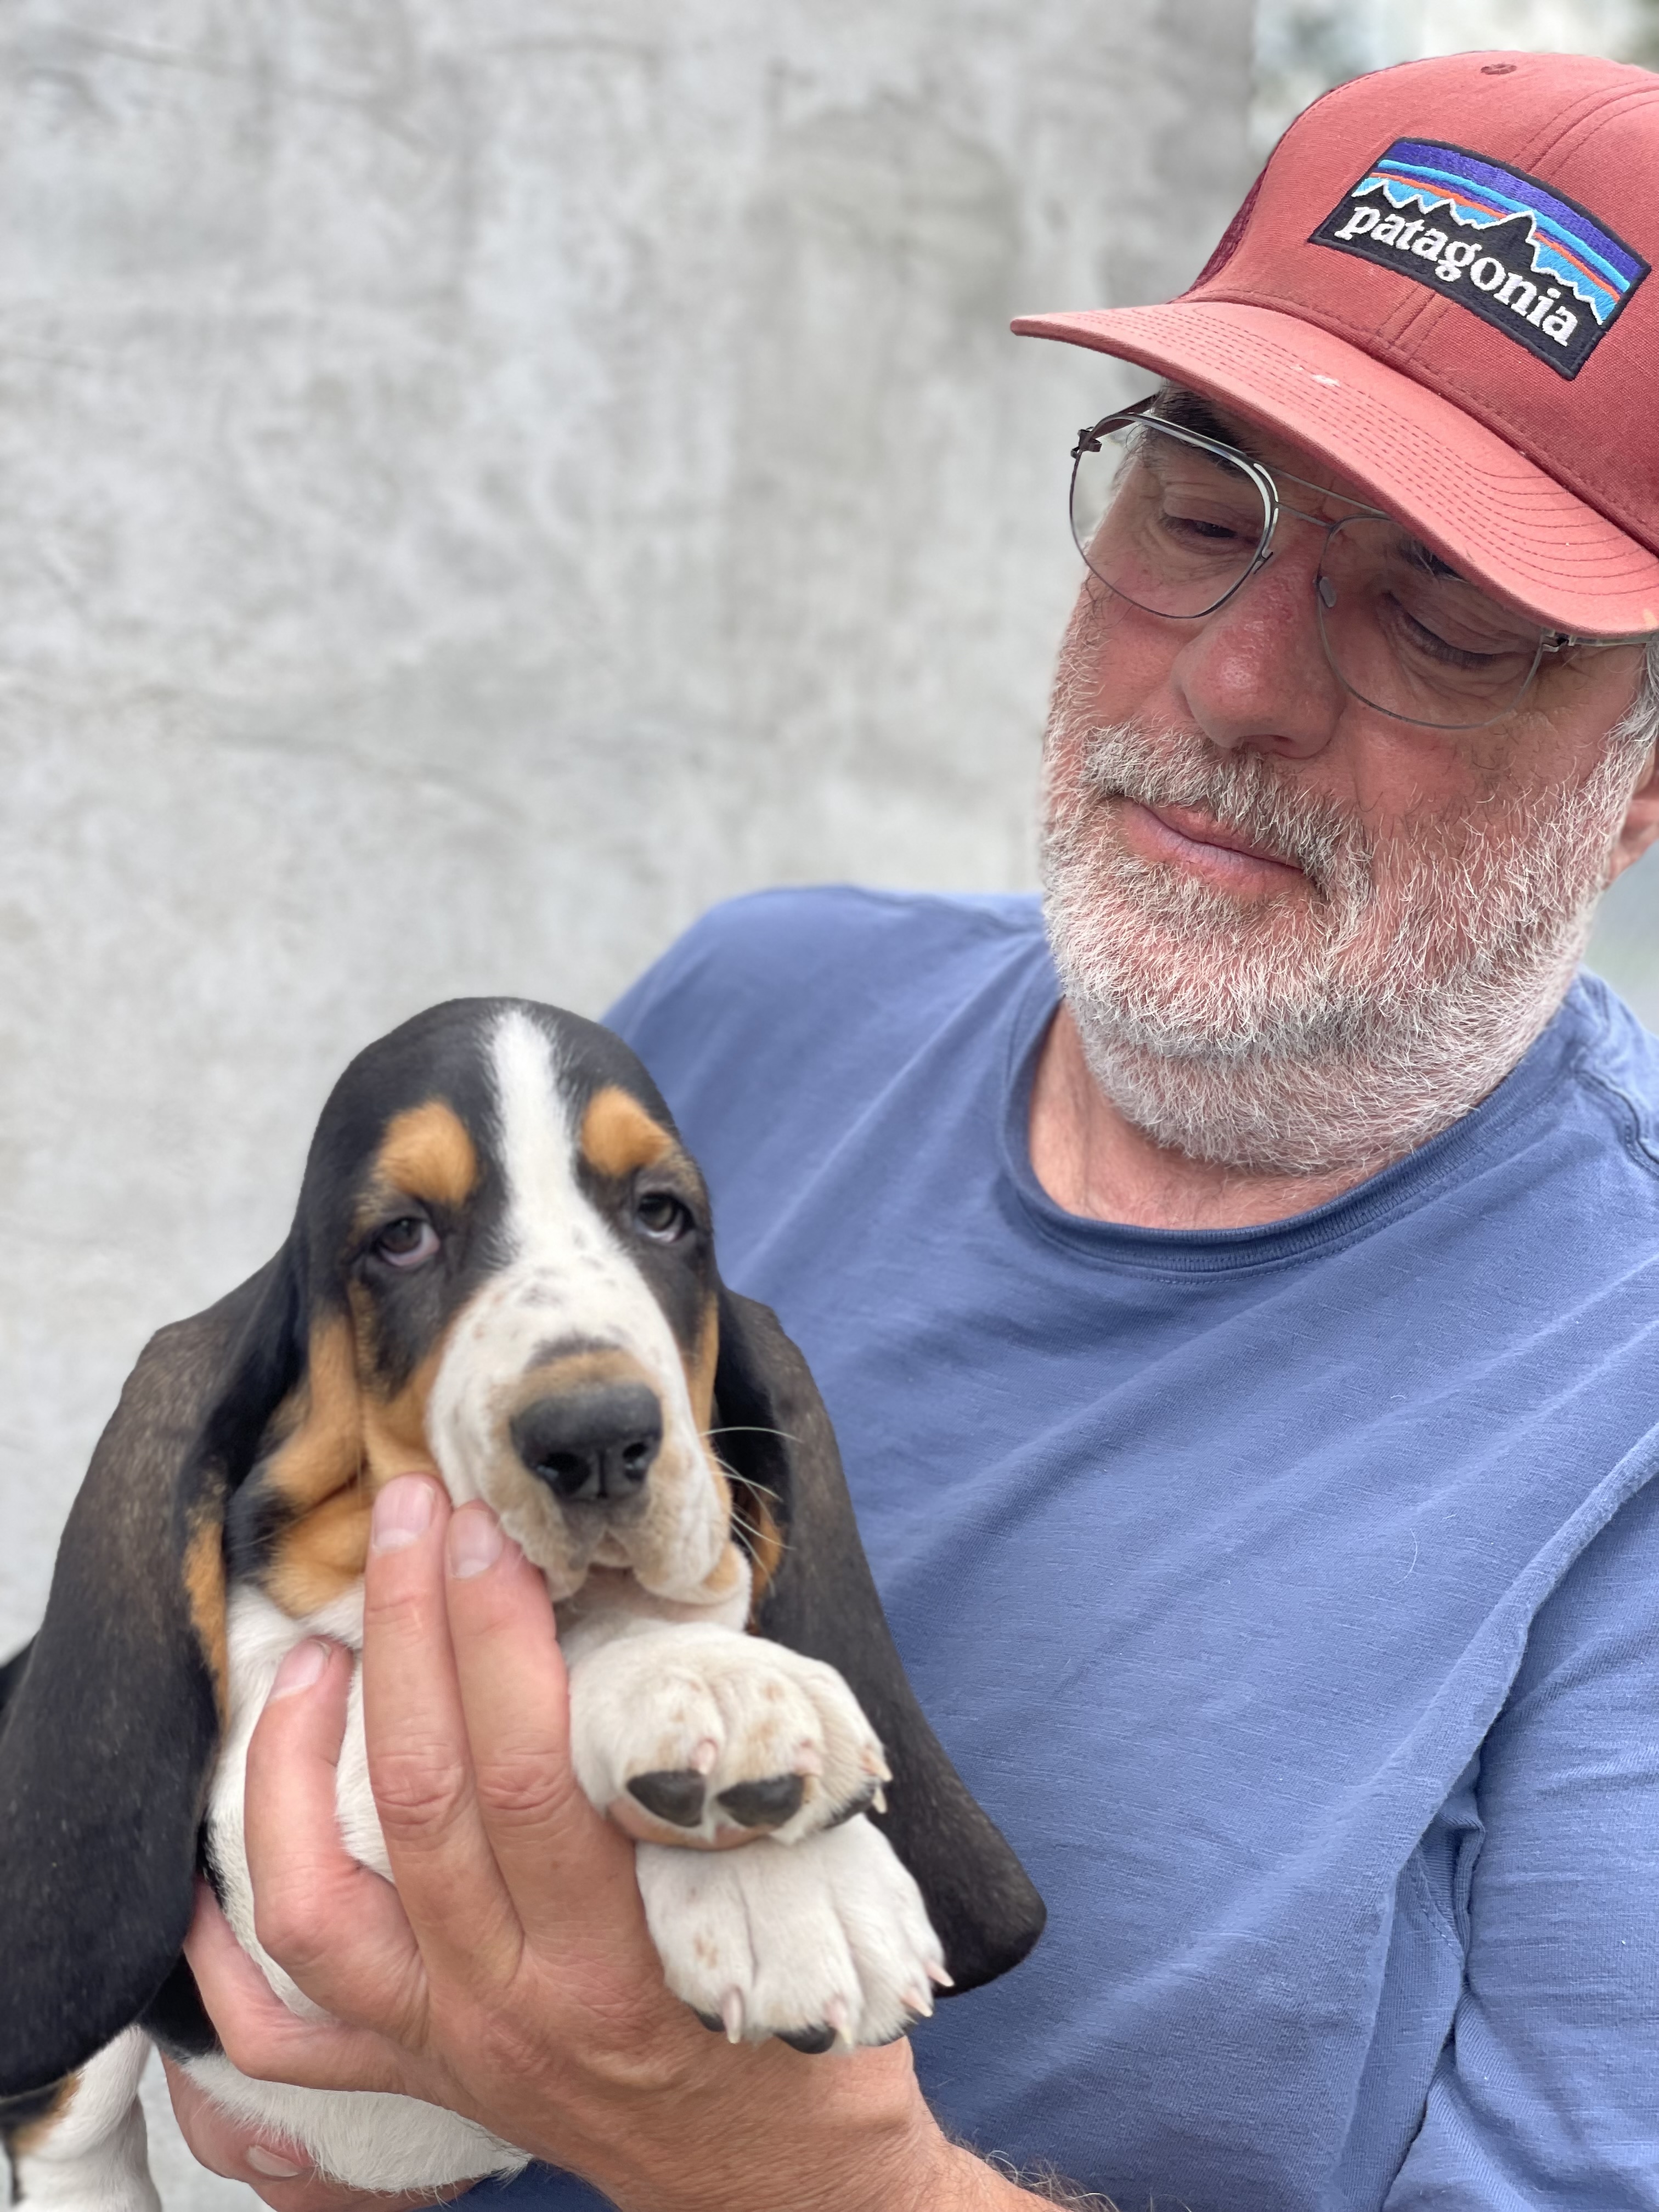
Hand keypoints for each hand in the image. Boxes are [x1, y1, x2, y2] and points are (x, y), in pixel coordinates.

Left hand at [183, 1476, 998, 2211]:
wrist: (778, 2184)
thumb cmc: (798, 2021)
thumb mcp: (795, 1883)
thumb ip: (715, 1770)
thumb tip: (641, 1613)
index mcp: (622, 1957)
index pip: (532, 1771)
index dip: (497, 1634)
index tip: (489, 1530)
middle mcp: (516, 2005)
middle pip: (424, 1799)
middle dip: (411, 1636)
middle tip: (409, 1522)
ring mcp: (448, 2047)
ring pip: (316, 1903)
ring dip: (297, 1761)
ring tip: (319, 1653)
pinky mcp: (415, 2079)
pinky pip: (280, 2030)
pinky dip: (223, 1948)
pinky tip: (210, 1857)